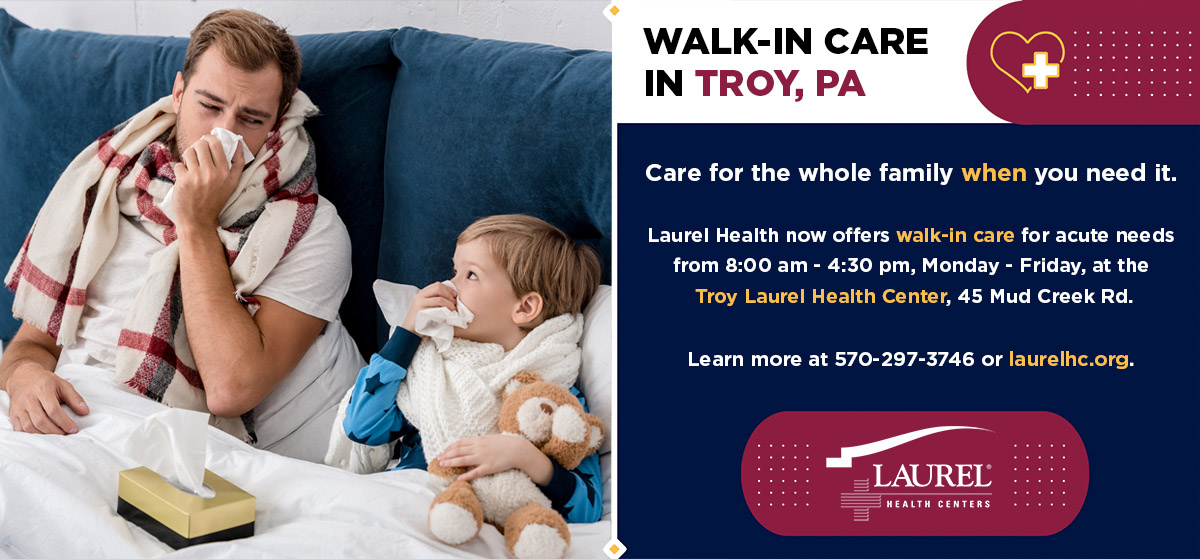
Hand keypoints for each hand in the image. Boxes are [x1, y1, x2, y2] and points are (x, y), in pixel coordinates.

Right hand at [5, 362, 88, 434]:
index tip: (73, 429)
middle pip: (40, 421)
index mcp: (42, 390)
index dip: (64, 422)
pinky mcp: (13, 414)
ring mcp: (19, 407)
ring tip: (56, 435)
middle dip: (55, 431)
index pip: (53, 410)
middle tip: (65, 434)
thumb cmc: (45, 381)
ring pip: (29, 427)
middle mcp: (28, 399)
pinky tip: (42, 435)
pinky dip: (30, 435)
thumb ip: (75, 398)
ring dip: (44, 435)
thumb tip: (85, 411)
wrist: (23, 376)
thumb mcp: (63, 385)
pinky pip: (19, 429)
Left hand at [172, 135, 244, 233]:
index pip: (216, 144)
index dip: (209, 138)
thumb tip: (238, 142)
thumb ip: (238, 163)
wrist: (199, 221)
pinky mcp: (183, 181)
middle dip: (197, 147)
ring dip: (188, 157)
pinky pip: (178, 165)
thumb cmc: (215, 201)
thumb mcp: (232, 184)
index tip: (206, 142)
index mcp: (226, 173)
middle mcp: (212, 174)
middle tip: (197, 154)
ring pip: (188, 152)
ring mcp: (197, 177)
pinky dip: (180, 170)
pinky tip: (185, 179)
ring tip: (191, 166)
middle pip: (201, 145)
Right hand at [401, 281, 457, 333]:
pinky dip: (445, 311)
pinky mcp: (421, 312)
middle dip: (449, 295)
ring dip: (449, 304)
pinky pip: (436, 309)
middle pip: (438, 288)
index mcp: (422, 293)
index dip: (449, 289)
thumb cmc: (422, 318)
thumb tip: (453, 296)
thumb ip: (435, 299)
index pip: (438, 285)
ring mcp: (420, 303)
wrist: (410, 329)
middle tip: (455, 303)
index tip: (455, 295)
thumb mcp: (427, 305)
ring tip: (453, 309)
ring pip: (439, 299)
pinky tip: (448, 314)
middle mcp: (420, 296)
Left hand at [436, 434, 552, 483]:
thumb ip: (479, 441)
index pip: (460, 443)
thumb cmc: (505, 444)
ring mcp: (483, 458)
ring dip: (451, 463)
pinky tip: (459, 479)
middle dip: (447, 455)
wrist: (518, 449)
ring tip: (442, 465)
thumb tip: (470, 444)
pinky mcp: (489, 467)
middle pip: (459, 451)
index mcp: (479, 440)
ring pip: (464, 460)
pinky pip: (476, 472)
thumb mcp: (490, 439)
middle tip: (438, 459)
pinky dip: (466, 476)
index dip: (450, 448)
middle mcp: (479, 448)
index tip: (443, 452)